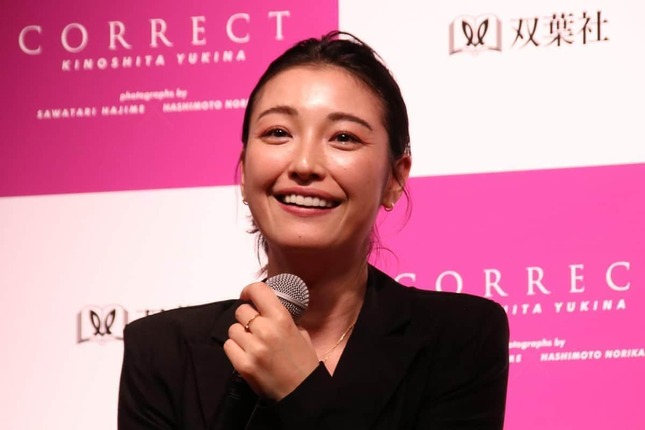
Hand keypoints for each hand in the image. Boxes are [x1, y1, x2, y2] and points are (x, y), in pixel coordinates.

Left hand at [223, 281, 319, 400]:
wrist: (301, 392)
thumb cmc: (303, 362)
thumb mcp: (301, 333)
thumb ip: (283, 318)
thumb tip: (266, 308)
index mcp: (282, 319)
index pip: (258, 291)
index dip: (249, 290)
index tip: (248, 296)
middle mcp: (266, 330)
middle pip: (241, 311)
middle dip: (247, 317)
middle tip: (255, 327)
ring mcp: (252, 348)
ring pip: (233, 329)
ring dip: (240, 334)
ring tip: (252, 343)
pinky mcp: (242, 364)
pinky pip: (228, 345)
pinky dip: (235, 348)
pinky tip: (246, 354)